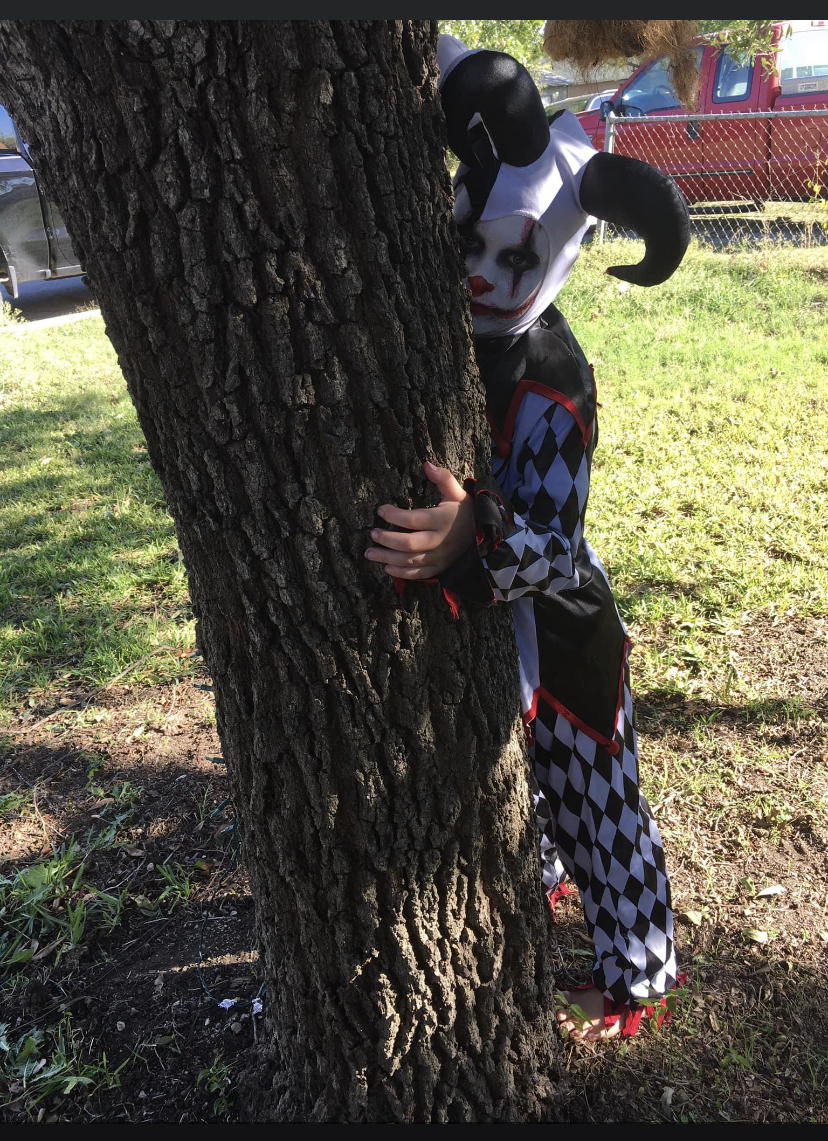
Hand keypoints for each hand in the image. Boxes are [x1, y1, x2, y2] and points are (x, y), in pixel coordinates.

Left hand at [365, 461, 475, 579]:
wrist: (484, 535)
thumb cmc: (465, 511)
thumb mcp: (458, 492)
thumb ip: (443, 478)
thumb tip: (427, 463)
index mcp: (442, 520)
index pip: (413, 519)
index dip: (394, 515)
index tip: (380, 510)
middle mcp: (440, 540)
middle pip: (409, 543)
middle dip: (387, 539)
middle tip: (372, 533)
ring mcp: (440, 557)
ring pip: (410, 561)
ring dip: (388, 558)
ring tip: (370, 552)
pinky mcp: (440, 568)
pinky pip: (419, 574)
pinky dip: (402, 574)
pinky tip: (387, 568)